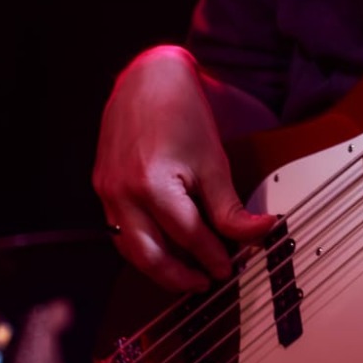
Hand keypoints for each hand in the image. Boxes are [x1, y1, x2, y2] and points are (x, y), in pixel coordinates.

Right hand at [92, 44, 274, 291]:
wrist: (148, 80)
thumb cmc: (180, 113)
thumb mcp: (213, 161)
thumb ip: (230, 206)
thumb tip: (259, 232)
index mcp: (152, 185)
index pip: (188, 237)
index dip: (212, 257)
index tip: (228, 268)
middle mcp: (122, 193)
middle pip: (150, 256)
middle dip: (180, 277)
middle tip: (205, 282)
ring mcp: (107, 193)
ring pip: (129, 250)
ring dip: (158, 267)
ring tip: (187, 274)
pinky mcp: (102, 189)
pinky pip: (119, 231)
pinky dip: (142, 246)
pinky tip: (163, 248)